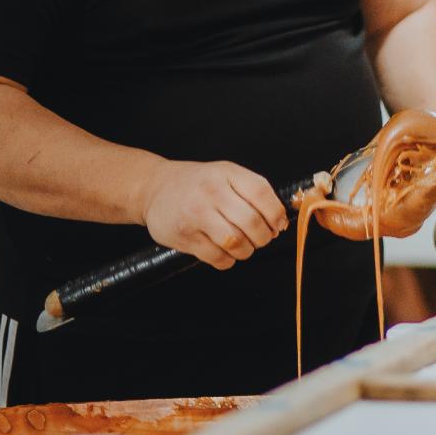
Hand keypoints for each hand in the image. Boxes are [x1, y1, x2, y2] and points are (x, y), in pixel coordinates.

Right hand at [140, 159, 287, 269]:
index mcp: (227, 174)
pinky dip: (228, 260)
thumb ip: (253, 191)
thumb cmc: (199, 184)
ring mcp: (196, 215)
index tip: (278, 225)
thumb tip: (280, 221)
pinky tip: (225, 251)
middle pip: (251, 222)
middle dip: (264, 237)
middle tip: (261, 238)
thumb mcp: (226, 174)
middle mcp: (211, 193)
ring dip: (247, 250)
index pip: (261, 193)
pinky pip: (217, 258)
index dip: (276, 214)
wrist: (155, 188)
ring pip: (236, 243)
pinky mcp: (184, 237)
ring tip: (243, 245)